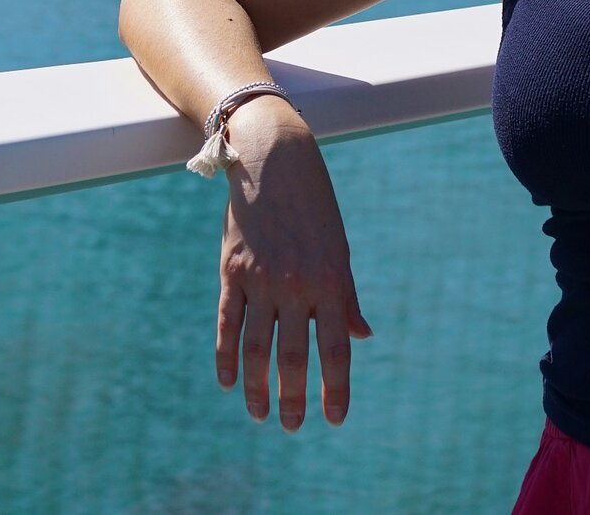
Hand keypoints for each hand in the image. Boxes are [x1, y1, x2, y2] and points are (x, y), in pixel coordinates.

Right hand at [214, 98, 374, 430]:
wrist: (275, 161)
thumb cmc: (315, 208)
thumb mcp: (339, 250)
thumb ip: (346, 298)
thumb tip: (362, 337)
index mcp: (331, 281)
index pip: (334, 350)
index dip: (335, 389)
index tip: (334, 420)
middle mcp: (297, 285)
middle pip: (293, 357)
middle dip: (293, 398)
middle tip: (292, 427)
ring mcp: (262, 280)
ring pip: (257, 348)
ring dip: (257, 388)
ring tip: (259, 415)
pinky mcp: (233, 272)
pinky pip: (228, 324)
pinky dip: (227, 357)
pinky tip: (228, 383)